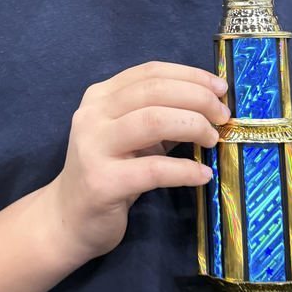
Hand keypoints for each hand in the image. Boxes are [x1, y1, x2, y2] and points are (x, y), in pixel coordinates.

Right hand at [49, 62, 228, 264]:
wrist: (68, 218)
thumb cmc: (108, 172)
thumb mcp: (131, 137)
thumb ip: (159, 116)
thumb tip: (210, 104)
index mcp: (100, 97)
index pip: (150, 73)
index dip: (190, 76)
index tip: (220, 89)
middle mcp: (92, 115)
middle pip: (154, 92)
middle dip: (197, 99)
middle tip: (222, 116)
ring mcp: (93, 147)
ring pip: (152, 121)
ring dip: (192, 126)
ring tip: (213, 140)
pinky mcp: (102, 182)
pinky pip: (153, 170)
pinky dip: (184, 170)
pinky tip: (203, 174)